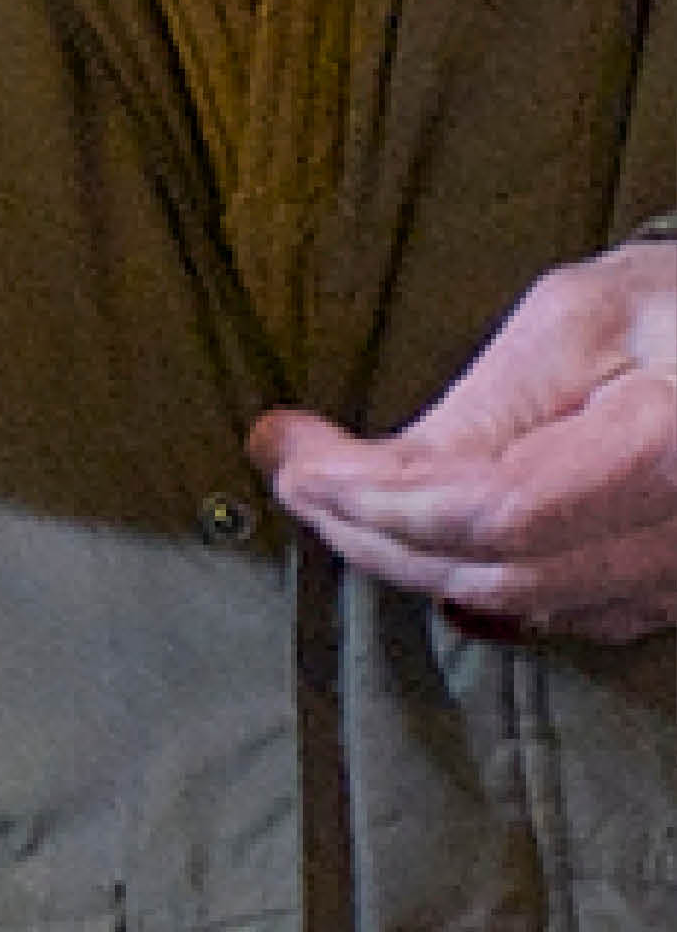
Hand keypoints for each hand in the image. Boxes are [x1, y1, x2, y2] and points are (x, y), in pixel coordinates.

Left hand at [256, 236, 676, 637]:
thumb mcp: (581, 318)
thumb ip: (485, 407)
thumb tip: (377, 477)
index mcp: (666, 454)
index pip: (495, 513)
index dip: (378, 500)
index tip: (292, 459)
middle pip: (500, 574)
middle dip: (376, 533)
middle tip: (296, 478)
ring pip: (529, 606)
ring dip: (417, 561)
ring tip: (338, 503)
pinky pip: (571, 613)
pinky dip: (485, 584)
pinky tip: (423, 547)